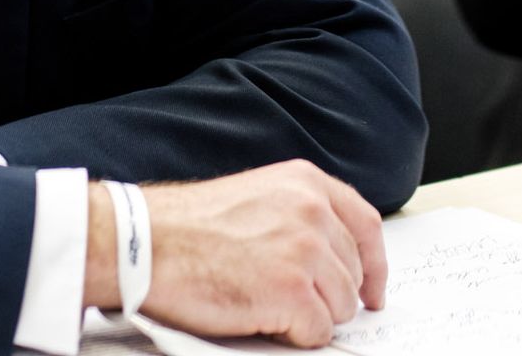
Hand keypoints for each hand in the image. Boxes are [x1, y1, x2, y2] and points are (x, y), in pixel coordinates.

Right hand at [84, 160, 386, 347]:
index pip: (366, 225)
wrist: (145, 243)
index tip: (374, 290)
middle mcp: (313, 212)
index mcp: (306, 183)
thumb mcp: (257, 196)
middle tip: (292, 303)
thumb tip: (331, 258)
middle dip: (329, 296)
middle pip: (353, 273)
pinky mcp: (293, 292)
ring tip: (267, 305)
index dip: (375, 264)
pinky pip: (317, 332)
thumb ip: (298, 215)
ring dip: (310, 316)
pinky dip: (294, 337)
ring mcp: (306, 252)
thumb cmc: (187, 226)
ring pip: (340, 307)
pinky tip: (262, 319)